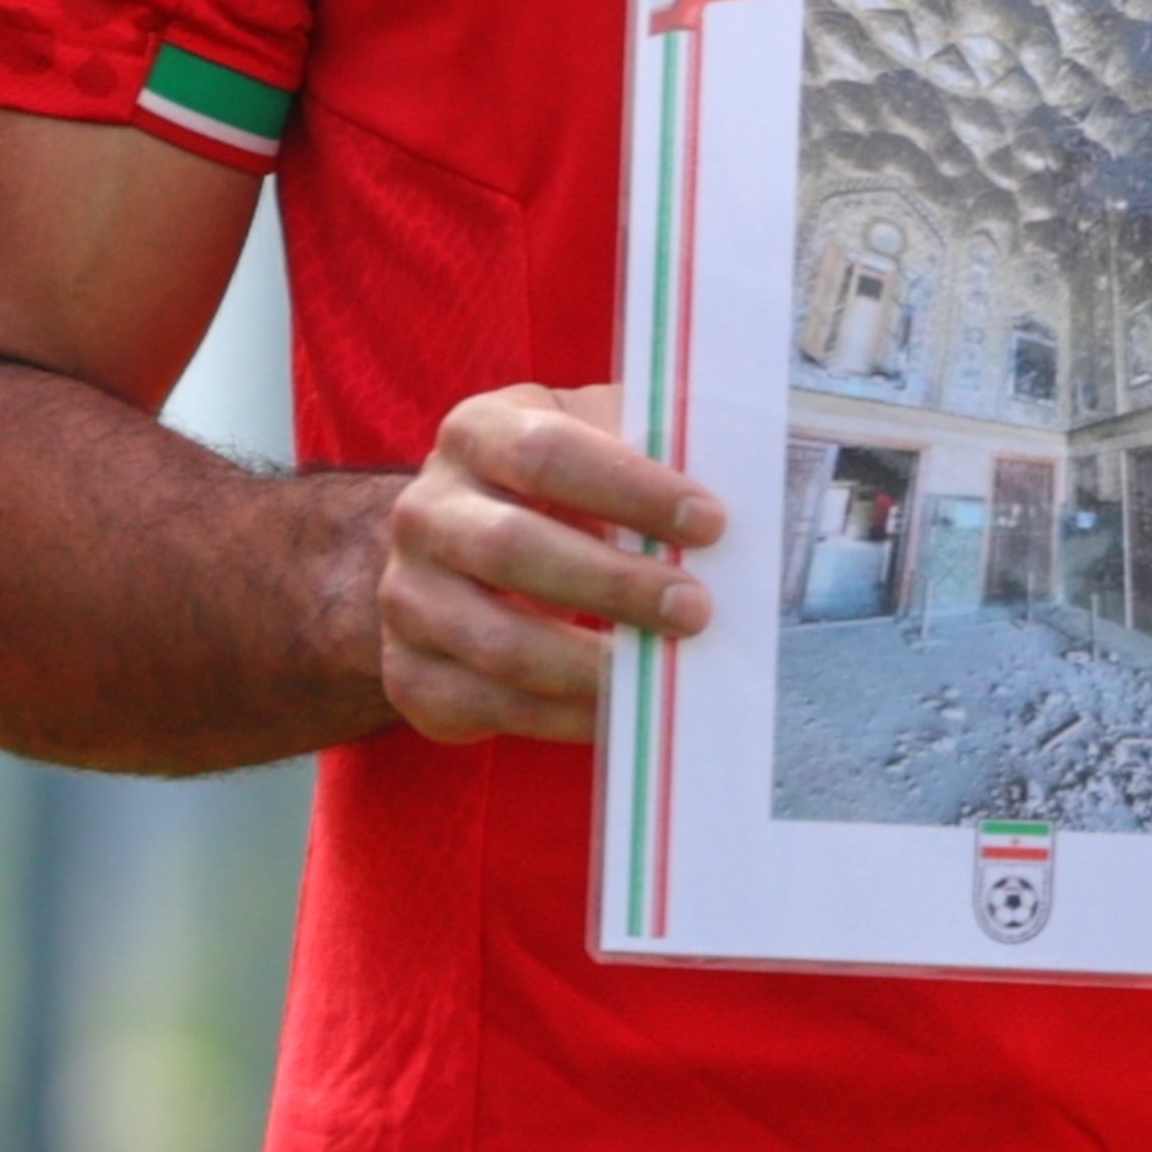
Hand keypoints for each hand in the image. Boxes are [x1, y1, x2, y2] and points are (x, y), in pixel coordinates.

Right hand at [376, 380, 724, 745]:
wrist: (445, 549)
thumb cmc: (547, 488)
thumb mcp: (585, 437)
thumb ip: (645, 446)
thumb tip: (745, 472)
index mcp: (474, 432)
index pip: (546, 452)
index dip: (630, 488)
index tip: (710, 522)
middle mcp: (424, 510)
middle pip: (514, 549)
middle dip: (615, 585)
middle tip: (697, 610)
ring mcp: (407, 595)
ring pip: (499, 642)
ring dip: (592, 665)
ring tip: (662, 672)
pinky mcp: (410, 673)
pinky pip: (489, 708)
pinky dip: (562, 719)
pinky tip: (620, 714)